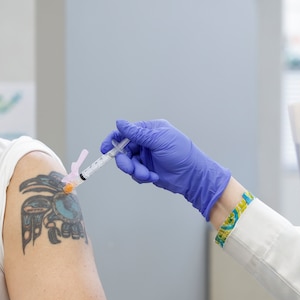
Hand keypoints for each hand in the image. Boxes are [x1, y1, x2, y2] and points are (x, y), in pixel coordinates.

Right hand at [101, 119, 230, 220]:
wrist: (193, 176)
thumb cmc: (182, 154)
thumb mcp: (159, 140)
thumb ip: (137, 133)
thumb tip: (120, 123)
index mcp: (150, 130)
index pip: (126, 132)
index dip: (114, 140)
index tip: (106, 149)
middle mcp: (146, 142)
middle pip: (124, 149)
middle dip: (125, 160)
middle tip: (129, 167)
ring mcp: (146, 156)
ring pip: (129, 163)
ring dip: (135, 170)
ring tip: (146, 174)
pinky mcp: (147, 169)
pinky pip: (135, 173)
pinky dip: (142, 176)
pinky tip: (153, 176)